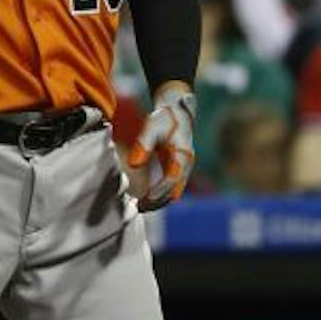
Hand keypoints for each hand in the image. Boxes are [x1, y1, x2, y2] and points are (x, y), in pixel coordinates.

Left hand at [125, 84, 196, 209]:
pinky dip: (160, 196)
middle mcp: (186, 164)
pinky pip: (170, 188)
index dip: (160, 189)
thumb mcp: (152, 127)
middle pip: (176, 190)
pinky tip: (144, 200)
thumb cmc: (164, 118)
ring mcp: (184, 168)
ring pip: (174, 192)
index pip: (173, 177)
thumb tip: (134, 164)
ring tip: (139, 207)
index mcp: (183, 153)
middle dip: (159, 201)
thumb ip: (143, 145)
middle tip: (139, 207)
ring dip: (159, 201)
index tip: (145, 198)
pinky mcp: (177, 170)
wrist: (177, 111)